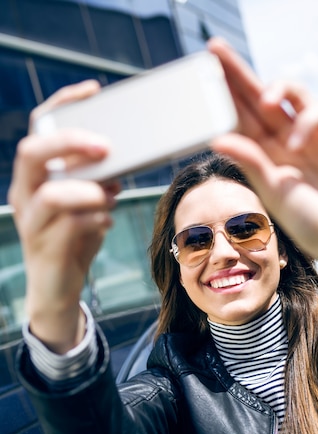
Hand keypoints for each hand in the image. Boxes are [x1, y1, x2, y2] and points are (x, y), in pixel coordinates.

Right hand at [8, 80, 118, 351]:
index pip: (38, 128)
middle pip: (33, 151)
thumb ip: (96, 181)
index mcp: (34, 175)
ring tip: (111, 196)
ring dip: (91, 191)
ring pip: (53, 194)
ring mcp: (31, 221)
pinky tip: (107, 221)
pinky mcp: (45, 246)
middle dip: (71, 143)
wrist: (58, 287)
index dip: (62, 105)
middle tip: (106, 147)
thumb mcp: (86, 203)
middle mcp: (24, 193)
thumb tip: (121, 162)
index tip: (93, 90)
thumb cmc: (72, 240)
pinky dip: (98, 218)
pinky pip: (73, 224)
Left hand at [208, 38, 317, 299]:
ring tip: (265, 100)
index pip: (241, 117)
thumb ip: (250, 161)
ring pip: (293, 93)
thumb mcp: (273, 191)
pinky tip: (299, 143)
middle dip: (238, 73)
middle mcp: (287, 139)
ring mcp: (313, 134)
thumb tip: (216, 138)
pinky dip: (309, 120)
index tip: (202, 75)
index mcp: (266, 154)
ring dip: (277, 88)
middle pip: (260, 96)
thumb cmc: (309, 222)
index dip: (223, 95)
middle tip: (216, 49)